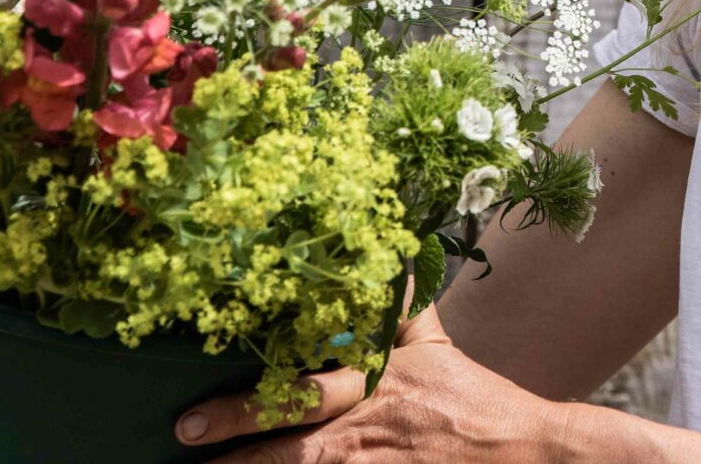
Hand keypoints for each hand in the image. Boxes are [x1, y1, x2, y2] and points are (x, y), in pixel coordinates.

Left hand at [183, 305, 577, 462]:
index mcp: (374, 383)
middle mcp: (363, 430)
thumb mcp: (432, 345)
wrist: (518, 451)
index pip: (300, 392)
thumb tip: (383, 255)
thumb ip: (398, 305)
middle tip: (182, 439)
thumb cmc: (470, 397)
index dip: (246, 404)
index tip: (190, 414)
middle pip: (287, 445)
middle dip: (233, 446)